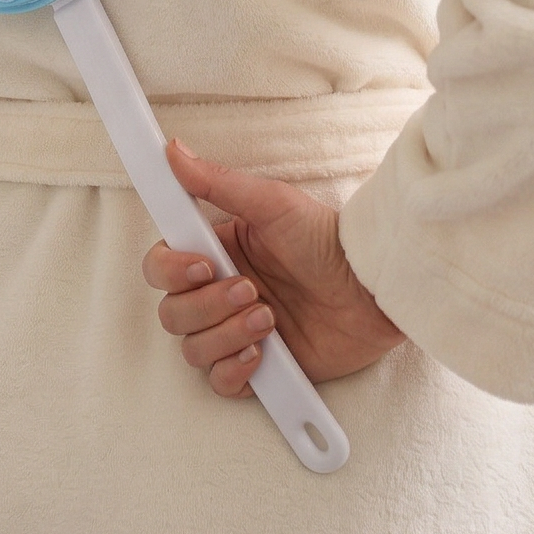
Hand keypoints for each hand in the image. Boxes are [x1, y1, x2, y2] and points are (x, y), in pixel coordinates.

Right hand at [141, 140, 403, 399]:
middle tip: (250, 289)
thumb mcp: (273, 203)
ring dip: (226, 334)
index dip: (171, 270)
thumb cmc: (327, 239)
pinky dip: (234, 370)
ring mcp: (237, 333)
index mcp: (216, 252)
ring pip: (192, 349)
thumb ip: (217, 182)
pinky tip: (264, 352)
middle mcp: (219, 295)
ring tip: (269, 316)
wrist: (372, 289)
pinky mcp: (259, 370)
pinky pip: (220, 382)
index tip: (202, 264)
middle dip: (206, 305)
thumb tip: (173, 151)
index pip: (161, 266)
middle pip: (172, 313)